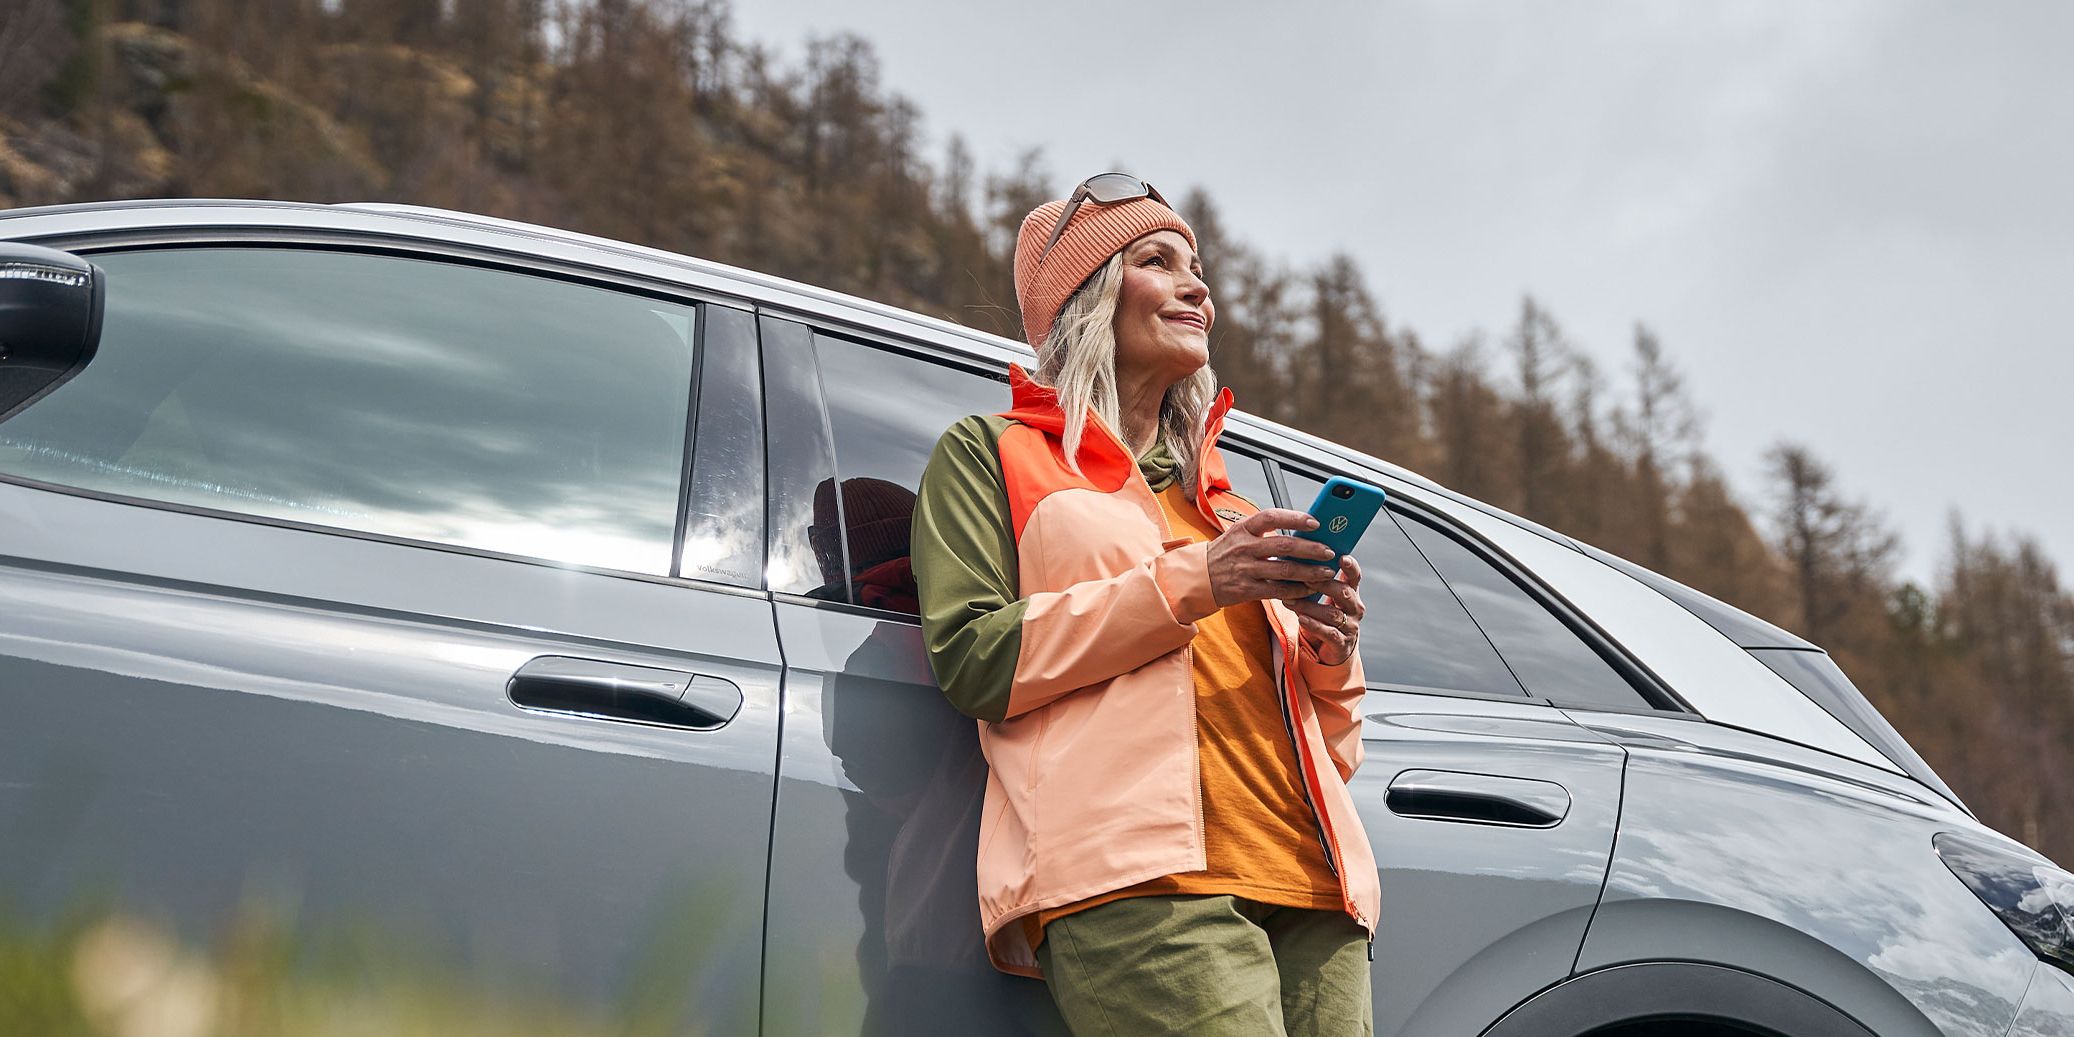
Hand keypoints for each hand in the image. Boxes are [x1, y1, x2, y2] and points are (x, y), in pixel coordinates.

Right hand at [1205, 508, 1340, 607]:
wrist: (1198, 577)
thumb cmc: (1224, 553)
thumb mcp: (1239, 533)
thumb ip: (1264, 531)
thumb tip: (1299, 529)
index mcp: (1243, 528)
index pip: (1272, 517)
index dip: (1295, 518)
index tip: (1315, 522)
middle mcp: (1245, 547)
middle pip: (1284, 546)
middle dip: (1311, 549)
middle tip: (1329, 551)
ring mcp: (1246, 570)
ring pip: (1285, 571)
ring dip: (1310, 572)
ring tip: (1326, 571)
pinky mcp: (1247, 590)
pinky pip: (1278, 591)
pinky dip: (1297, 590)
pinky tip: (1309, 589)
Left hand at [1286, 555, 1363, 666]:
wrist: (1330, 649)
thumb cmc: (1322, 617)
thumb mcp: (1322, 599)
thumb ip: (1314, 582)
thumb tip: (1292, 561)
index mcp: (1351, 593)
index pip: (1355, 576)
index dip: (1351, 567)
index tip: (1342, 557)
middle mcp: (1355, 608)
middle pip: (1343, 592)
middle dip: (1323, 584)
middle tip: (1304, 577)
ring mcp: (1350, 627)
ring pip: (1332, 614)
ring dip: (1310, 606)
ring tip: (1290, 601)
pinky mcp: (1342, 644)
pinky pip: (1329, 633)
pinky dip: (1314, 625)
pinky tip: (1301, 619)